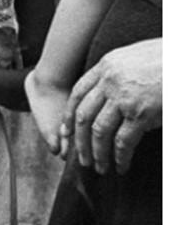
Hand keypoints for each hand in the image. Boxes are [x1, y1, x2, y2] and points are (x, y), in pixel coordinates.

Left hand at [64, 38, 161, 174]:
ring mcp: (123, 97)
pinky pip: (123, 140)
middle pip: (83, 115)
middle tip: (81, 158)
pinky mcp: (141, 113)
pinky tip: (121, 166)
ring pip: (98, 131)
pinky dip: (120, 156)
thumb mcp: (134, 57)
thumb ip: (117, 75)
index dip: (69, 115)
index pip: (77, 94)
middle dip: (79, 140)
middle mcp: (109, 81)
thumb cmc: (165, 59)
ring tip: (99, 167)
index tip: (66, 132)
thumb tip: (110, 99)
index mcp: (106, 66)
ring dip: (96, 153)